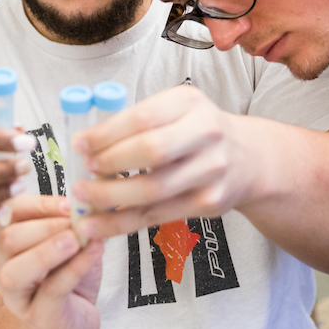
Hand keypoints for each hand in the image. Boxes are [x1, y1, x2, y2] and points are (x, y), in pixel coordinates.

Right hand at [0, 195, 102, 328]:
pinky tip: (94, 253)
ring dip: (47, 251)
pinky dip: (73, 269)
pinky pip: (51, 291)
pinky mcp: (40, 317)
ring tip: (75, 239)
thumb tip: (89, 199)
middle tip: (76, 221)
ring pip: (17, 271)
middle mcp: (2, 267)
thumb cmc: (65, 282)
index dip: (38, 204)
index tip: (70, 203)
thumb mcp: (69, 245)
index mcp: (5, 241)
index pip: (9, 212)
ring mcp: (16, 297)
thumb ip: (72, 223)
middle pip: (8, 239)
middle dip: (44, 226)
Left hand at [70, 85, 265, 241]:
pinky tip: (98, 225)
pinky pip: (157, 215)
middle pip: (150, 151)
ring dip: (110, 197)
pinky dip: (122, 222)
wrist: (249, 159)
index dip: (106, 134)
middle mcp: (206, 133)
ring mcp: (211, 170)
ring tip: (84, 198)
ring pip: (153, 189)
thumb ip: (135, 123)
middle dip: (109, 164)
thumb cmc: (196, 132)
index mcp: (189, 102)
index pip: (142, 117)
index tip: (79, 145)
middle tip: (83, 173)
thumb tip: (85, 144)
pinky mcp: (209, 202)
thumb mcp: (174, 111)